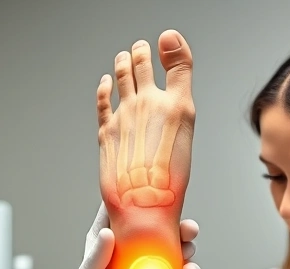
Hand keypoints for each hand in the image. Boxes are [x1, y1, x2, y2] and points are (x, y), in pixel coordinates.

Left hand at [55, 202, 199, 268]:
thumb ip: (95, 260)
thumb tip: (108, 233)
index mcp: (104, 246)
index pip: (123, 214)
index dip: (141, 200)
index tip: (159, 194)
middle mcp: (126, 256)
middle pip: (155, 232)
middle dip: (176, 228)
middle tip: (188, 230)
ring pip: (171, 254)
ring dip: (186, 252)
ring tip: (189, 259)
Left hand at [98, 29, 194, 212]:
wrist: (144, 208)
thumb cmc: (170, 184)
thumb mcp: (186, 143)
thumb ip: (177, 113)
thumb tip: (171, 99)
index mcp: (179, 108)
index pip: (180, 65)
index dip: (173, 47)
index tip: (166, 39)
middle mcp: (151, 104)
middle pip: (143, 64)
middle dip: (140, 52)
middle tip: (140, 47)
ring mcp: (126, 113)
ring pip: (122, 74)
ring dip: (123, 62)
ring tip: (124, 56)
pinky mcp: (107, 128)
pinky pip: (103, 99)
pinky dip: (104, 86)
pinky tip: (104, 83)